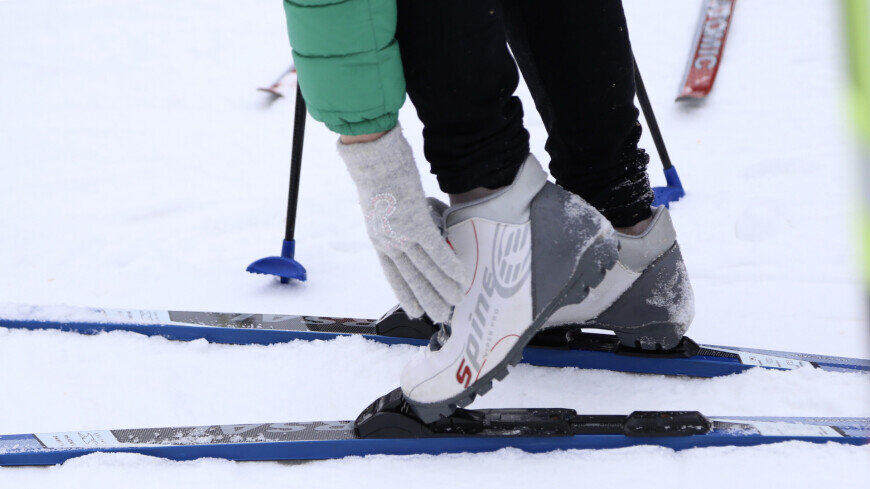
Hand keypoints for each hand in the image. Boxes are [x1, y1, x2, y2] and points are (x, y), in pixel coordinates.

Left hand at [338, 125, 467, 322]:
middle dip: (428, 299)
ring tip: (458, 301)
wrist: (372, 160)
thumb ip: (395, 221)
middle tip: (441, 317)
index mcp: (379, 239)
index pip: (393, 275)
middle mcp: (389, 242)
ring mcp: (402, 235)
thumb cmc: (377, 174)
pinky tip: (461, 277)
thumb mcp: (381, 205)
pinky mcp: (416, 224)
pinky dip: (450, 266)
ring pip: (426, 269)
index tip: (414, 311)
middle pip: (411, 278)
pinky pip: (437, 251)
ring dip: (444, 287)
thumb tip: (411, 226)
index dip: (406, 294)